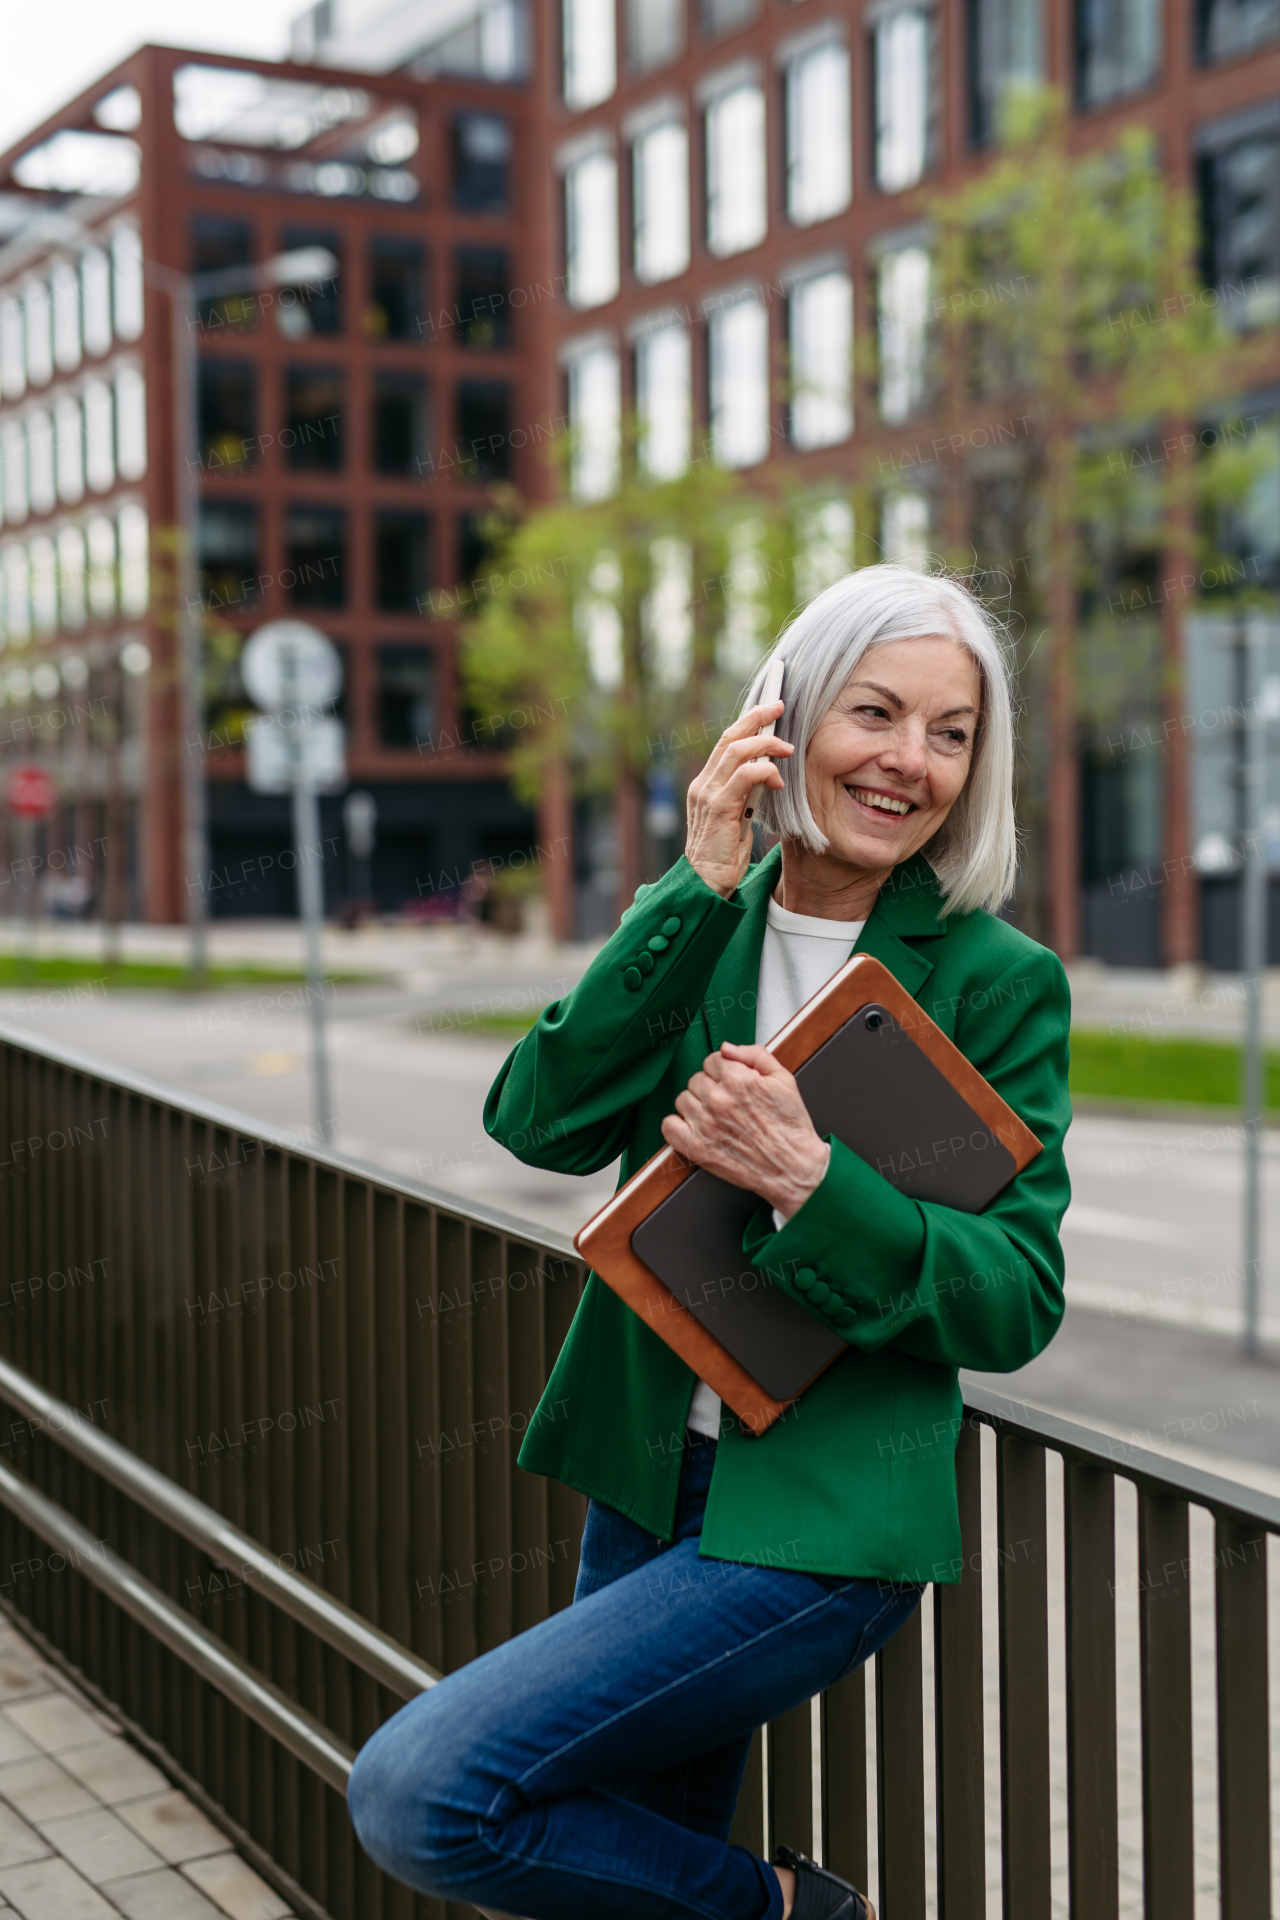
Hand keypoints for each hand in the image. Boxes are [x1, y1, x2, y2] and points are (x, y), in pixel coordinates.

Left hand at [660, 1042, 830, 1221]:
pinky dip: (677, 1126)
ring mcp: (705, 1124)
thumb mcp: (784, 1080)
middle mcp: (718, 1099)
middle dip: (710, 1087)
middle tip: (727, 1103)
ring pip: (683, 1099)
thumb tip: (727, 1048)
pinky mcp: (696, 1148)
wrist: (793, 1167)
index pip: (712, 1061)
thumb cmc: (790, 1127)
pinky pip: (669, 1125)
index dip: (723, 1071)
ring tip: (715, 1117)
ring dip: (696, 1105)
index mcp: (738, 1080)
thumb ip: (755, 1055)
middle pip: (697, 1079)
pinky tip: (695, 1128)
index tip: (731, 1084)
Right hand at [684, 703, 793, 898]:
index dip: (747, 721)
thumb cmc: (724, 855)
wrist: (706, 884)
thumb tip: (766, 773)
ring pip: (736, 751)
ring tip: (787, 748)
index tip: (769, 707)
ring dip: (766, 743)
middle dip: (757, 717)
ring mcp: (707, 795)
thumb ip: (745, 794)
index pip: (725, 742)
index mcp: (706, 784)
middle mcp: (703, 784)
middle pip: (729, 737)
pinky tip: (777, 782)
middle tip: (780, 706)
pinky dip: (764, 771)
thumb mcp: (737, 817)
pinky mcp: (718, 808)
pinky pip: (744, 776)